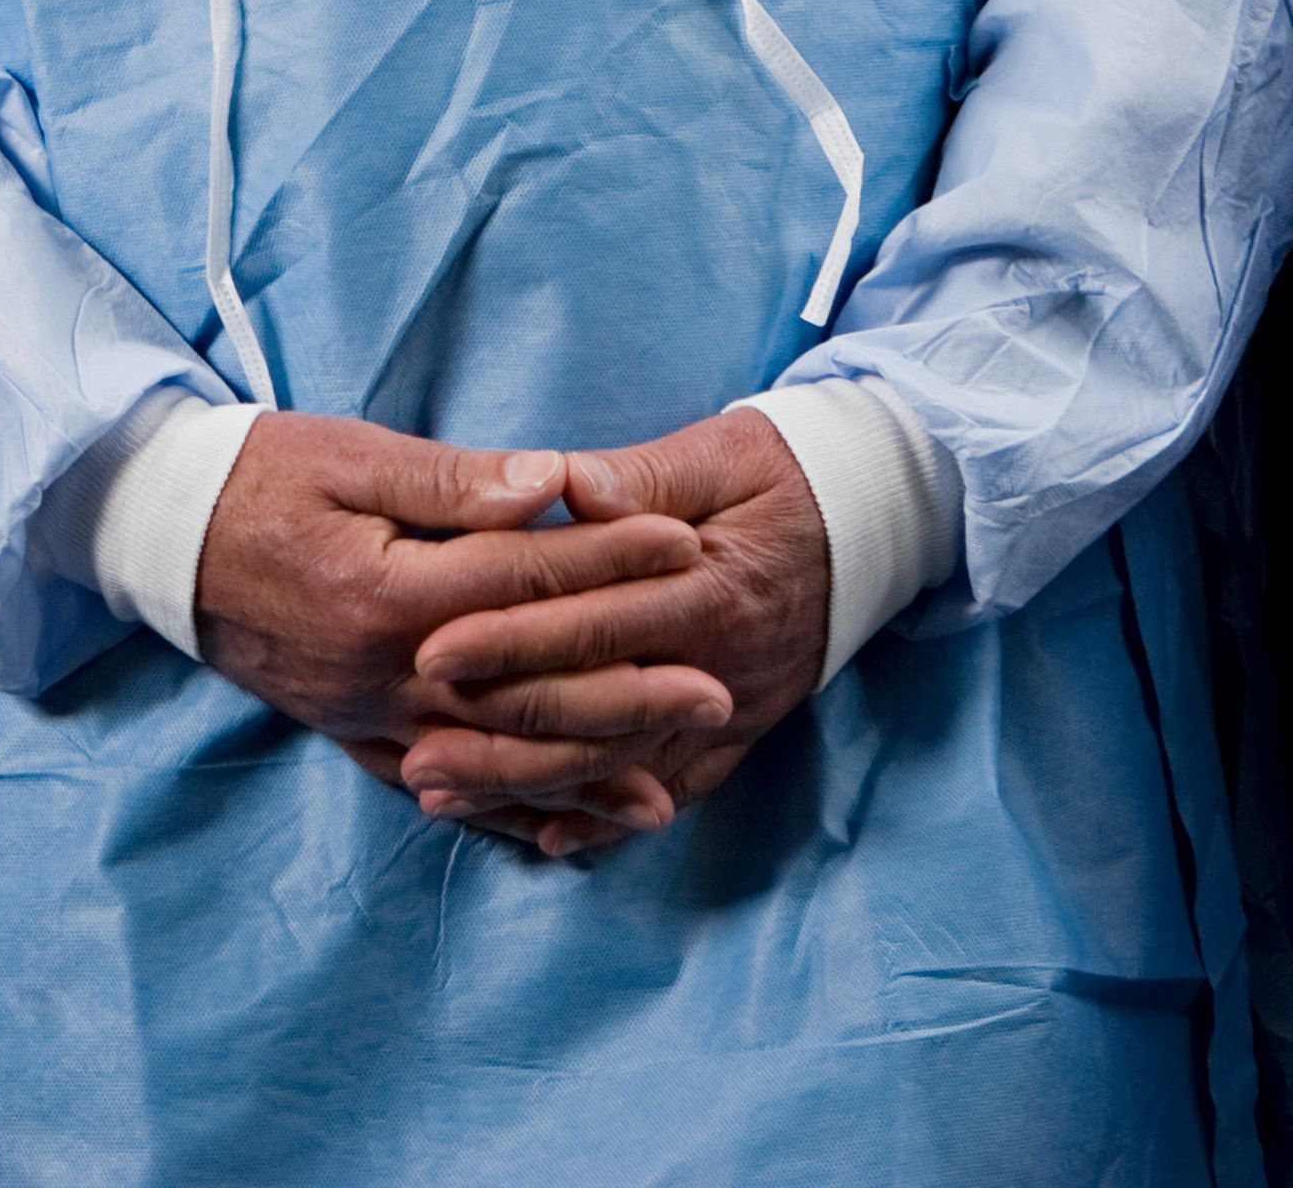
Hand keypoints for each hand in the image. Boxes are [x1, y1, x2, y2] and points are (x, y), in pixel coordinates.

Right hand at [188, 414, 712, 832]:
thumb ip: (453, 480)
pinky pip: (442, 788)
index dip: (608, 558)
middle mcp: (380, 673)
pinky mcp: (353, 738)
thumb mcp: (350, 455)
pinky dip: (507, 812)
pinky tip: (565, 828)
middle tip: (716, 688)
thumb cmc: (262, 477)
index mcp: (385, 591)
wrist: (165, 538)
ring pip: (490, 762)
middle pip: (524, 692)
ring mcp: (366, 719)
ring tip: (666, 789)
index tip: (685, 545)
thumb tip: (549, 486)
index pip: (521, 577)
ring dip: (582, 776)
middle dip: (627, 691)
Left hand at [402, 408, 831, 860]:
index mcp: (705, 584)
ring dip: (530, 789)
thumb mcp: (717, 452)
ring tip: (441, 798)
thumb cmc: (783, 471)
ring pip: (622, 767)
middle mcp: (718, 661)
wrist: (881, 516)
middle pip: (597, 712)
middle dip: (499, 738)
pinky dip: (611, 821)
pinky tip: (548, 841)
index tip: (429, 650)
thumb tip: (570, 486)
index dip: (509, 638)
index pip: (594, 620)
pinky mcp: (744, 731)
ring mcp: (734, 707)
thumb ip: (639, 475)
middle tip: (412, 754)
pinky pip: (675, 791)